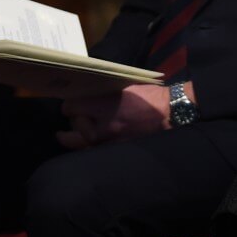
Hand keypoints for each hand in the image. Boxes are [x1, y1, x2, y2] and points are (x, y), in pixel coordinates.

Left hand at [56, 84, 174, 148]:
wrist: (171, 114)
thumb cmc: (150, 96)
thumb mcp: (126, 86)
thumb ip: (104, 91)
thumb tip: (88, 93)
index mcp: (104, 106)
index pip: (70, 107)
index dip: (70, 103)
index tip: (73, 102)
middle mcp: (101, 126)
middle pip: (74, 123)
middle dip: (75, 117)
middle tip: (78, 114)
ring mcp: (107, 141)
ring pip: (78, 140)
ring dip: (76, 134)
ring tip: (66, 134)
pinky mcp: (113, 150)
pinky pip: (91, 150)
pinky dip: (86, 145)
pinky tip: (84, 143)